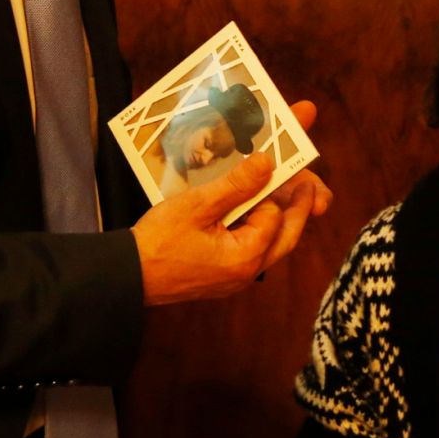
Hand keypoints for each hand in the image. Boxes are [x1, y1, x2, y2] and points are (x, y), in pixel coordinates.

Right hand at [131, 100, 332, 304]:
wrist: (127, 277)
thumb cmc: (158, 241)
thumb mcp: (197, 205)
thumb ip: (236, 185)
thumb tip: (268, 161)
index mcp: (246, 257)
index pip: (276, 217)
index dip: (278, 188)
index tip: (283, 160)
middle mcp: (248, 272)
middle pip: (286, 236)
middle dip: (300, 208)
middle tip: (311, 183)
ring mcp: (236, 277)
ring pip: (270, 243)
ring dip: (279, 216)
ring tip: (287, 189)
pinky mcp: (223, 276)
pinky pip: (251, 248)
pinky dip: (257, 226)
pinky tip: (252, 208)